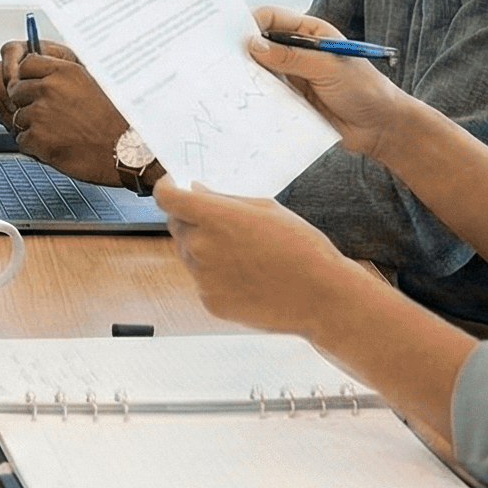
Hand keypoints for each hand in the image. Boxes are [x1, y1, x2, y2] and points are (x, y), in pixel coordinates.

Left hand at [0, 43, 126, 182]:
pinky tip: (56, 145)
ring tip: (57, 133)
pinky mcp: (37, 137)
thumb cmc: (113, 120)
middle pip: (16, 90)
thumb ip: (64, 75)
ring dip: (31, 126)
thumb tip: (40, 71)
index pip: (26, 64)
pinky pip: (22, 139)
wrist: (125, 151)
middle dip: (26, 103)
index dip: (28, 78)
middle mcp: (50, 88)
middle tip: (47, 115)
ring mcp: (41, 113)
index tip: (36, 88)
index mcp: (65, 71)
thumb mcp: (93, 83)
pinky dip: (34, 146)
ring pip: (17, 116)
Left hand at [152, 180, 382, 334]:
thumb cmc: (301, 247)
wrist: (321, 296)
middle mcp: (201, 247)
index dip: (166, 188)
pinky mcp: (209, 301)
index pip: (166, 198)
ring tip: (245, 254)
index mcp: (214, 218)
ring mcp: (203, 278)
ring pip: (188, 254)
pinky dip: (216, 276)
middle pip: (176, 225)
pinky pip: (202, 281)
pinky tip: (248, 277)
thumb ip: (224, 199)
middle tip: (223, 223)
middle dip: (191, 219)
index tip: (172, 186)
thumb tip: (196, 190)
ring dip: (204, 248)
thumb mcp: (266, 209)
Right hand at [244, 6, 414, 157]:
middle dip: (244, 50)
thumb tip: (254, 45)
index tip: (233, 36)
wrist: (380, 128)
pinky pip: (266, 94)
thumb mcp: (328, 68)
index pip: (272, 18)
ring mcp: (292, 76)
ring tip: (232, 82)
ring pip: (260, 70)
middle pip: (261, 43)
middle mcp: (298, 51)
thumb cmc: (365, 90)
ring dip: (248, 75)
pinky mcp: (289, 99)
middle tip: (225, 60)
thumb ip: (291, 57)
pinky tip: (245, 100)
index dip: (251, 23)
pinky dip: (255, 96)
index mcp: (310, 32)